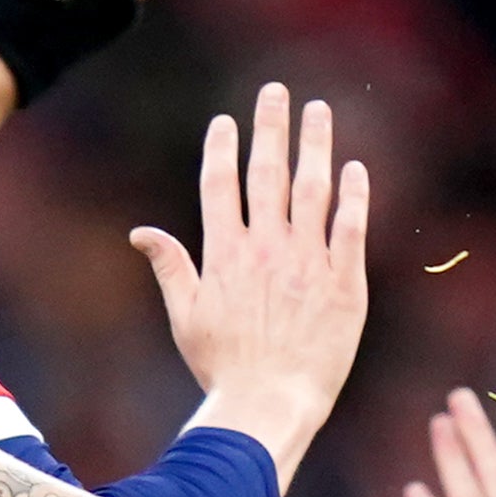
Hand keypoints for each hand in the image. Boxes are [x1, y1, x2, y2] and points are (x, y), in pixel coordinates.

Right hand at [131, 84, 365, 478]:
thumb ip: (170, 267)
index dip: (222, 148)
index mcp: (225, 254)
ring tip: (318, 111)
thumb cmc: (224, 370)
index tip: (226, 121)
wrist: (270, 404)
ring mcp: (308, 262)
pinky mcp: (344, 283)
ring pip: (313, 189)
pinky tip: (354, 168)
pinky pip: (351, 228)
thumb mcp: (186, 318)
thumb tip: (141, 232)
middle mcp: (267, 248)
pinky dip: (353, 196)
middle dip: (270, 127)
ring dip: (315, 145)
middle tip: (276, 91)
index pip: (221, 185)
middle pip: (268, 173)